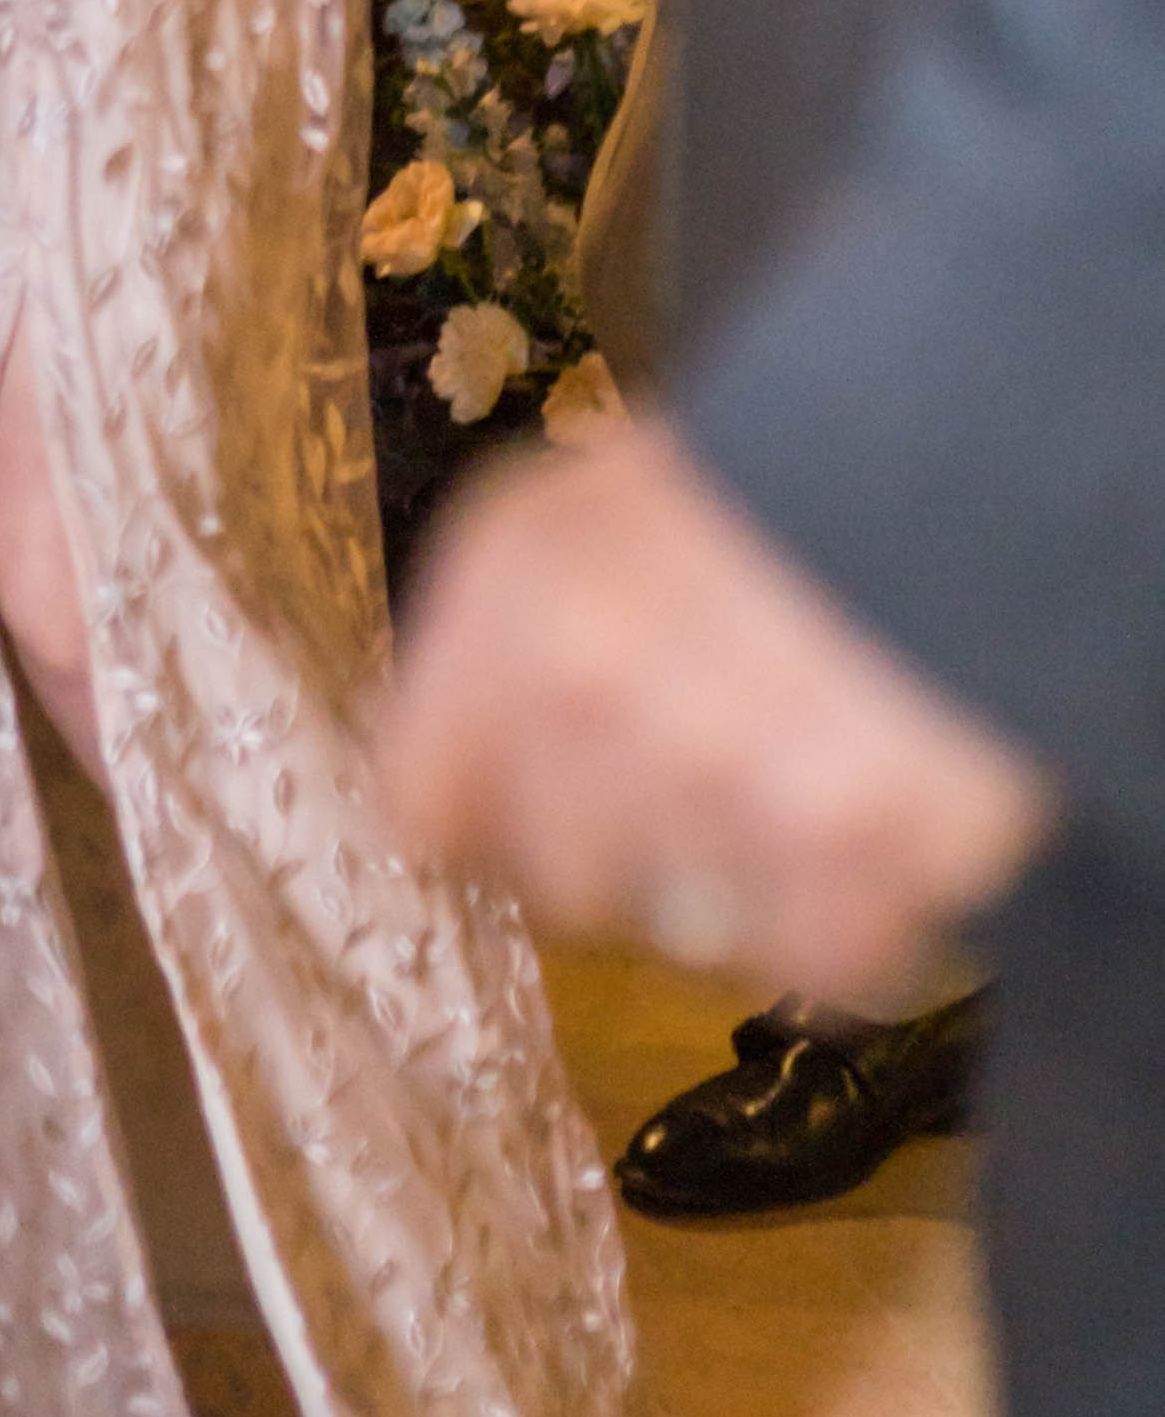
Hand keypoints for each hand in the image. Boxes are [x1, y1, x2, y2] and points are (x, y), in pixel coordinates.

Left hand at [378, 416, 1058, 1008]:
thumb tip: (450, 796)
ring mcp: (711, 761)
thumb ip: (521, 632)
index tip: (563, 805)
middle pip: (566, 884)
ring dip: (764, 885)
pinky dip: (870, 924)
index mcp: (515, 574)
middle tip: (734, 771)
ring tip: (830, 774)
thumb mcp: (617, 501)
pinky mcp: (851, 838)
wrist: (992, 456)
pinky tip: (897, 826)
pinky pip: (826, 960)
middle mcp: (582, 671)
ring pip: (696, 930)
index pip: (425, 805)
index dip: (502, 821)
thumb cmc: (791, 481)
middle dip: (646, 856)